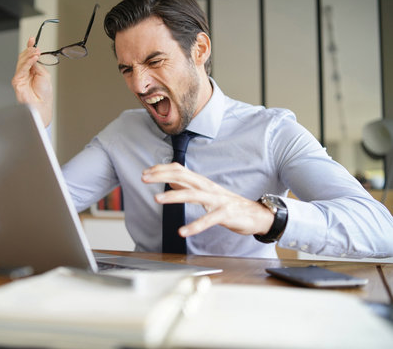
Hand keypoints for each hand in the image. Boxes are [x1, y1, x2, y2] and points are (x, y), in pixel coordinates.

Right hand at [11, 37, 53, 126]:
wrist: (41, 105)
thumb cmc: (43, 94)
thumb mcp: (44, 75)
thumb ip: (37, 65)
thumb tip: (34, 56)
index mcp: (32, 70)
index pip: (29, 57)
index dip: (30, 47)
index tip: (32, 40)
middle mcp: (25, 73)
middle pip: (24, 57)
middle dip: (30, 51)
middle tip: (36, 48)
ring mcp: (20, 76)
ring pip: (21, 62)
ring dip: (29, 55)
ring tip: (36, 52)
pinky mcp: (16, 81)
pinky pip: (21, 69)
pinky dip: (27, 62)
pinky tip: (33, 58)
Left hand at [141, 163, 273, 236]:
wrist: (256, 215)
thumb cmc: (229, 204)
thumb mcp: (206, 193)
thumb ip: (188, 187)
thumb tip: (171, 181)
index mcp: (202, 183)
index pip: (179, 170)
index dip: (161, 170)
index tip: (145, 173)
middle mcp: (208, 188)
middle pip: (182, 176)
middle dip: (161, 176)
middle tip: (144, 179)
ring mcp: (217, 200)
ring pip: (192, 194)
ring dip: (173, 196)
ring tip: (157, 199)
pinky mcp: (225, 214)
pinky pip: (208, 220)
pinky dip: (195, 226)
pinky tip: (182, 232)